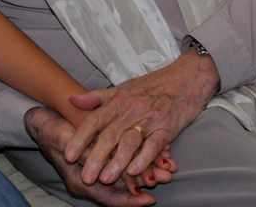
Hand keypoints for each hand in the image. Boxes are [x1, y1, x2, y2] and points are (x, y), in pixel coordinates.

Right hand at [25, 107, 160, 205]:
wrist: (44, 124)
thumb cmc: (52, 132)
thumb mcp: (62, 139)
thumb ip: (80, 151)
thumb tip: (95, 161)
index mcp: (80, 181)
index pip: (110, 197)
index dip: (129, 200)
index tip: (148, 200)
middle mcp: (92, 181)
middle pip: (123, 189)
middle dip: (144, 184)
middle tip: (164, 179)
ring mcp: (99, 170)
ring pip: (127, 177)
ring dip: (147, 173)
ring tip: (167, 170)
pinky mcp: (104, 158)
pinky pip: (125, 164)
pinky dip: (141, 161)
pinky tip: (158, 156)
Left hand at [65, 50, 219, 184]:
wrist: (186, 78)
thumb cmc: (153, 86)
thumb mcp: (123, 88)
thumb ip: (97, 98)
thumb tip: (72, 100)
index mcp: (118, 101)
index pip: (94, 120)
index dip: (80, 138)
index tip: (68, 154)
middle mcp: (131, 110)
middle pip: (109, 135)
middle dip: (96, 157)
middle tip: (85, 177)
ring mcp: (150, 119)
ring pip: (130, 141)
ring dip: (117, 161)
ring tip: (106, 178)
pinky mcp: (167, 127)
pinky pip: (154, 144)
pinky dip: (144, 158)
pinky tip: (134, 171)